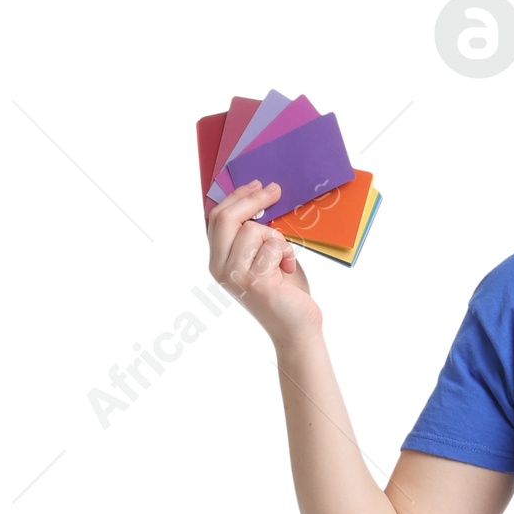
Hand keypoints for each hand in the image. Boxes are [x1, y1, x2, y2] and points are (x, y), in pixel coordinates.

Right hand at [207, 180, 322, 343]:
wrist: (297, 329)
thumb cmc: (284, 293)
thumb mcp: (263, 257)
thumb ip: (253, 234)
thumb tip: (258, 196)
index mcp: (218, 261)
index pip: (216, 218)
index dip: (236, 196)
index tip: (256, 184)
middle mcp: (220, 269)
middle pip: (226, 218)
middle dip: (253, 199)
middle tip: (275, 190)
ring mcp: (235, 275)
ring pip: (253, 230)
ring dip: (276, 239)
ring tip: (283, 259)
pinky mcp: (255, 280)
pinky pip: (271, 245)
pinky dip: (286, 253)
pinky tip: (287, 270)